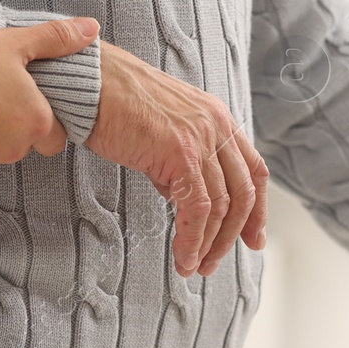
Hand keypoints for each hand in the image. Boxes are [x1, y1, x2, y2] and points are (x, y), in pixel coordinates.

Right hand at [85, 42, 268, 276]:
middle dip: (232, 235)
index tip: (253, 238)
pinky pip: (197, 207)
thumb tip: (184, 198)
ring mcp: (201, 138)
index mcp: (217, 118)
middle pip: (243, 193)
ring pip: (222, 205)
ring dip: (209, 244)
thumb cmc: (114, 103)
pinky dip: (192, 238)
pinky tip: (183, 257)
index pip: (253, 170)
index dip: (258, 210)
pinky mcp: (180, 153)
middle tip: (214, 261)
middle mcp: (216, 125)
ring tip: (194, 266)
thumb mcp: (163, 129)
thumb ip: (181, 161)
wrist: (90, 82)